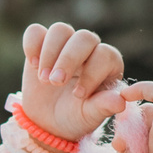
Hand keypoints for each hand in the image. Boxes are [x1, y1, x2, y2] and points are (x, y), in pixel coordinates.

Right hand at [17, 23, 127, 144]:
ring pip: (60, 30)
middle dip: (68, 59)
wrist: (49, 122)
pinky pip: (35, 31)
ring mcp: (65, 44)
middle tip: (55, 82)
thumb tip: (120, 102)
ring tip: (44, 79)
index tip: (77, 95)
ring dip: (50, 53)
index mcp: (108, 65)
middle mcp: (89, 49)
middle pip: (84, 37)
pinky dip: (32, 44)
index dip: (92, 72)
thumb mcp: (89, 116)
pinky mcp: (41, 45)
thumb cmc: (76, 117)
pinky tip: (33, 64)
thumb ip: (104, 107)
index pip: (106, 55)